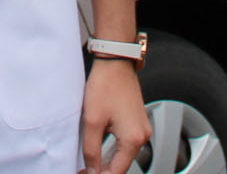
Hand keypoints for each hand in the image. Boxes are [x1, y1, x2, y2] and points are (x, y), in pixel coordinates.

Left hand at [81, 58, 147, 173]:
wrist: (115, 62)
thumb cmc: (106, 86)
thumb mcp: (92, 121)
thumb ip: (91, 150)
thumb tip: (92, 170)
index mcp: (133, 139)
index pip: (116, 171)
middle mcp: (142, 135)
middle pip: (121, 165)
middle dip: (102, 170)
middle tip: (84, 170)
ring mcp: (142, 128)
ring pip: (123, 155)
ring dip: (107, 161)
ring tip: (88, 162)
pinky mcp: (137, 121)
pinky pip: (126, 143)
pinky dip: (113, 149)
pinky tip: (99, 149)